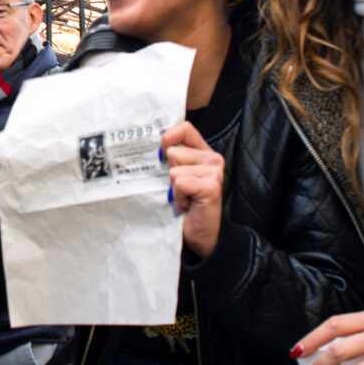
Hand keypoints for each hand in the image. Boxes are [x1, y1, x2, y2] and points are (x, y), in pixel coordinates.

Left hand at [161, 121, 223, 259]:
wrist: (199, 236)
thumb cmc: (185, 206)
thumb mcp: (176, 177)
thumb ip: (171, 158)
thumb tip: (148, 145)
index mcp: (204, 152)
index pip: (184, 128)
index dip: (168, 138)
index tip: (161, 155)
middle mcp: (213, 158)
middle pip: (174, 151)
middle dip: (168, 173)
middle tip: (180, 190)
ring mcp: (214, 171)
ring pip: (174, 169)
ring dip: (173, 188)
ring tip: (183, 198)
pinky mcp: (211, 185)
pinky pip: (179, 182)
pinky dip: (178, 197)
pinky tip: (187, 205)